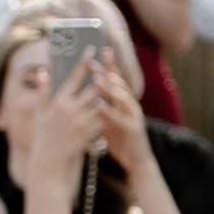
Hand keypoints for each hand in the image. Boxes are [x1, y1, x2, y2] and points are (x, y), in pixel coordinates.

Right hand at [27, 51, 107, 187]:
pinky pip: (103, 118)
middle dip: (102, 76)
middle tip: (109, 66)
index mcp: (58, 103)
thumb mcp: (39, 115)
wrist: (49, 164)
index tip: (91, 50)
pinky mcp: (89, 133)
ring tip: (113, 87)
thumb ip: (42, 93)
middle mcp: (70, 110)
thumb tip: (42, 72)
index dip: (83, 63)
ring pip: (101, 102)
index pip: (73, 78)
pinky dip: (107, 113)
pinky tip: (111, 109)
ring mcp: (81, 121)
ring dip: (108, 95)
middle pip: (92, 87)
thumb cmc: (43, 139)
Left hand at [93, 59, 152, 181]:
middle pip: (119, 84)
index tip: (99, 51)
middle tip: (93, 62)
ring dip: (109, 88)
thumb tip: (78, 96)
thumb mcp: (105, 120)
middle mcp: (130, 105)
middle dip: (107, 72)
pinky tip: (99, 104)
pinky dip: (109, 111)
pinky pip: (120, 118)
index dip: (109, 66)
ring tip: (97, 79)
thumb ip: (97, 107)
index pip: (116, 80)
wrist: (135, 161)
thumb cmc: (119, 139)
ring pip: (122, 98)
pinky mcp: (134, 128)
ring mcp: (134, 116)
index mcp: (123, 102)